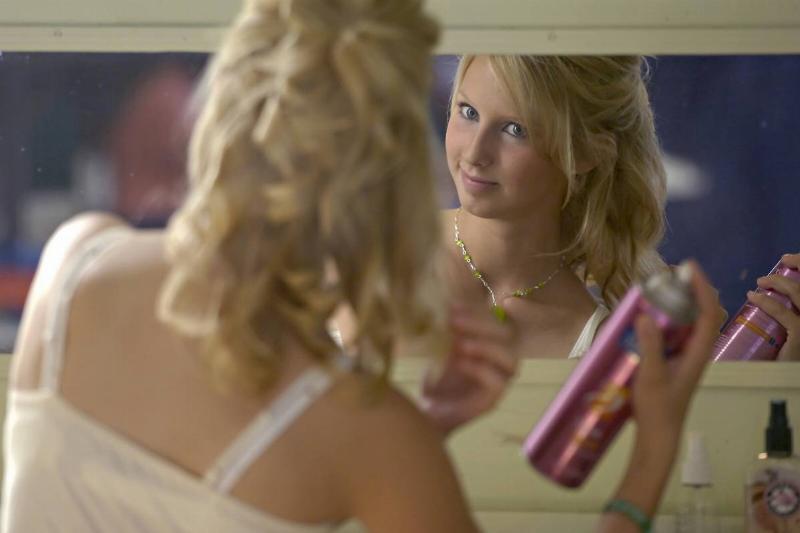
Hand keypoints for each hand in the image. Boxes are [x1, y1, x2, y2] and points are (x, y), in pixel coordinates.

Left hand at [420, 305, 515, 435]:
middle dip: (482, 325)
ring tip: (460, 344)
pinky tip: (460, 364)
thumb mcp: (442, 348)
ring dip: (487, 347)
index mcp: (491, 344)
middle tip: (453, 322)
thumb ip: (450, 330)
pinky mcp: (492, 402)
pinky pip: (498, 383)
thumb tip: (448, 304)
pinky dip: (480, 370)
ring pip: (512, 360)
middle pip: (509, 336)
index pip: (497, 320)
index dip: (479, 311)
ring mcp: (499, 382)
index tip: (453, 307)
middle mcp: (499, 361)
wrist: (426, 412)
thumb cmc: (437, 378)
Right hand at [600, 261, 719, 527]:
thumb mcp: (650, 376)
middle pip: (702, 313)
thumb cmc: (657, 408)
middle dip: (690, 290)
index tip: (688, 268)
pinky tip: (646, 316)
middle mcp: (696, 351)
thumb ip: (649, 346)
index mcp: (698, 353)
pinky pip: (675, 333)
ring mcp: (686, 357)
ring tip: (658, 288)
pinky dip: (666, 318)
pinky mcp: (674, 362)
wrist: (658, 435)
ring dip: (677, 302)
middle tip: (669, 274)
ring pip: (688, 322)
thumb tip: (644, 315)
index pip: (707, 313)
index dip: (701, 288)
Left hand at [747, 253, 799, 360]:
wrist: (789, 378)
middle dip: (795, 267)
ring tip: (761, 282)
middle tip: (769, 272)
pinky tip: (754, 297)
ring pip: (799, 293)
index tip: (788, 258)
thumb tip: (760, 294)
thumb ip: (784, 313)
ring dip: (779, 282)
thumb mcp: (790, 329)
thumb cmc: (789, 354)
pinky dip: (767, 302)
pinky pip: (785, 313)